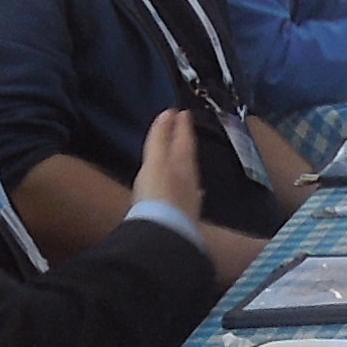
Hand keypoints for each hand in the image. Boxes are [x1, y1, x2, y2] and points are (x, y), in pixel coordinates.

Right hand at [133, 108, 205, 225]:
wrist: (163, 234)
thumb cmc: (157, 193)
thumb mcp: (155, 160)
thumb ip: (161, 138)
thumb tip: (169, 113)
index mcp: (184, 163)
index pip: (185, 139)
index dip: (183, 125)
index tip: (183, 112)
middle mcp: (191, 179)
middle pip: (189, 156)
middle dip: (185, 142)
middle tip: (184, 130)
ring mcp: (190, 199)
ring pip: (190, 175)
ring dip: (186, 164)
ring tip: (183, 157)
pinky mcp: (185, 216)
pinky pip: (188, 193)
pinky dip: (187, 186)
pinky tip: (191, 191)